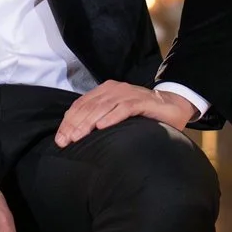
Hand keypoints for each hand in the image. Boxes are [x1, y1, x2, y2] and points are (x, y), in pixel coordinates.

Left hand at [54, 82, 193, 147]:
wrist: (171, 106)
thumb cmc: (141, 114)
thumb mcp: (116, 115)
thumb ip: (99, 119)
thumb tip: (75, 136)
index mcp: (104, 91)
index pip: (80, 105)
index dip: (68, 122)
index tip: (60, 139)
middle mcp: (114, 89)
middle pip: (89, 106)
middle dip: (75, 124)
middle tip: (66, 141)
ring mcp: (128, 94)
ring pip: (103, 107)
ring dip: (89, 122)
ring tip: (78, 136)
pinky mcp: (142, 102)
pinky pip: (124, 108)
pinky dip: (112, 117)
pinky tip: (102, 127)